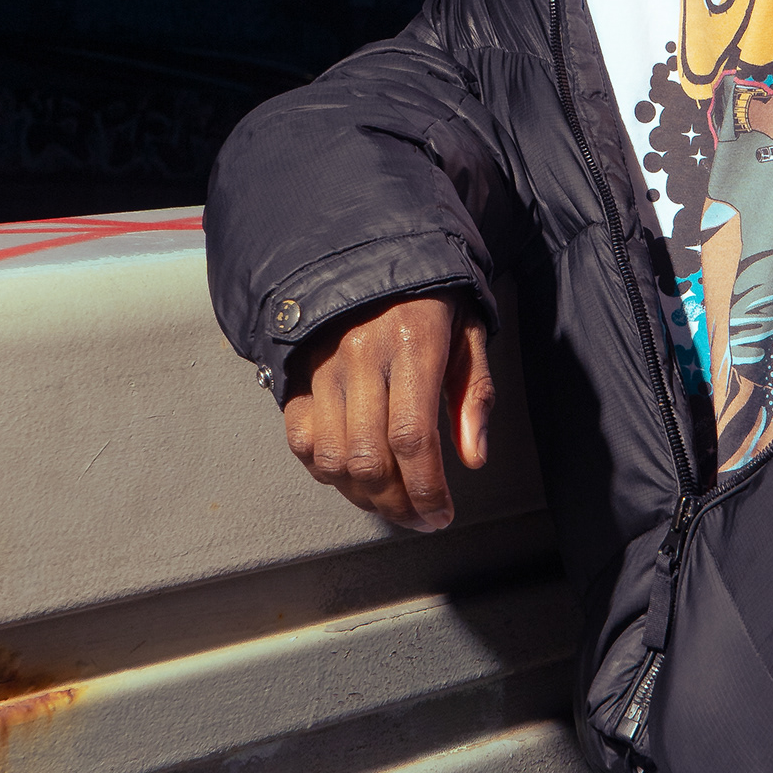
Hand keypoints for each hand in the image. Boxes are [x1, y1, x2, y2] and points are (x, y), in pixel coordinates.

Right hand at [282, 289, 491, 531]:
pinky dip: (327, 472)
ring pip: (333, 459)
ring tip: (392, 504)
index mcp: (412, 343)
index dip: (427, 490)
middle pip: (370, 459)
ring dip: (364, 498)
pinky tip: (354, 478)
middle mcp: (360, 356)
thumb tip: (473, 457)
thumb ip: (474, 396)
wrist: (370, 254)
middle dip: (399, 505)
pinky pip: (302, 442)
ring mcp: (323, 368)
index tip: (442, 515)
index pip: (412, 438)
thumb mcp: (468, 334)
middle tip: (421, 518)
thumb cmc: (429, 300)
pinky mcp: (298, 377)